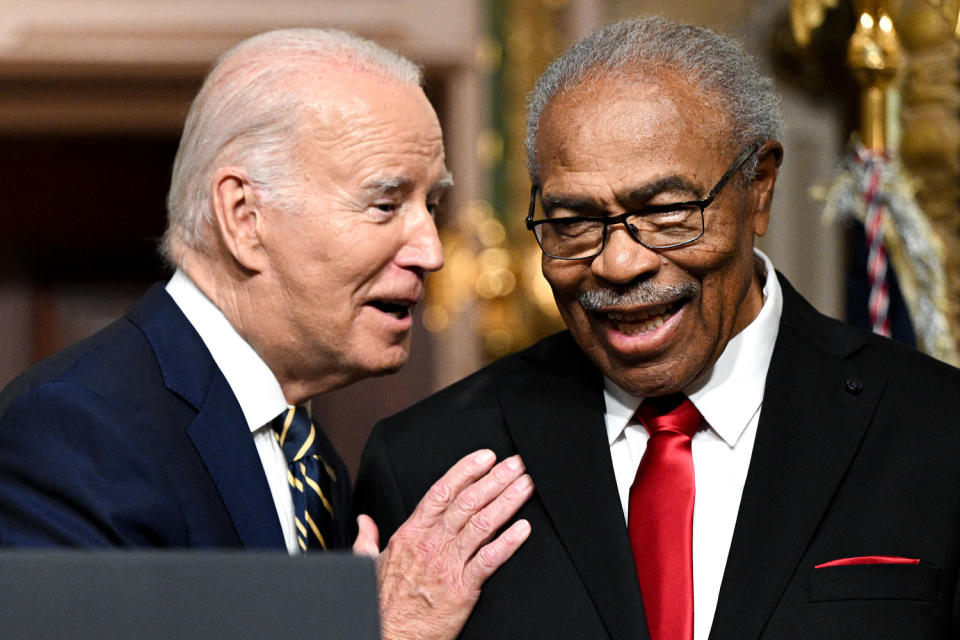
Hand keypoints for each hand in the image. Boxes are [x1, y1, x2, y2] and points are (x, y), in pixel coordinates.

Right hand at [353, 449, 532, 639]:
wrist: (390, 638)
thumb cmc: (383, 605)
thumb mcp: (368, 566)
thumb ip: (367, 539)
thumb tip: (364, 522)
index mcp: (410, 535)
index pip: (442, 491)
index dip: (466, 470)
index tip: (486, 457)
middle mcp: (430, 544)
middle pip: (468, 501)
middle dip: (495, 478)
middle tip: (516, 463)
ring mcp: (447, 565)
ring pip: (482, 523)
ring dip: (507, 501)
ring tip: (525, 485)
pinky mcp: (462, 589)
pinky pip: (489, 560)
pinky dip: (508, 542)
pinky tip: (523, 528)